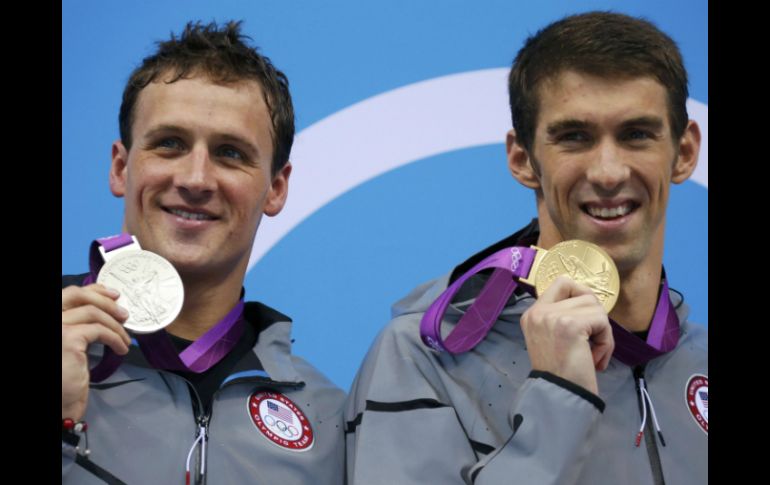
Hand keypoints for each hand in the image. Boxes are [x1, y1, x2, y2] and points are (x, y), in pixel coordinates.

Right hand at [62, 284, 130, 420]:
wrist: (60, 404)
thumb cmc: (66, 376)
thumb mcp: (74, 343)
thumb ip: (82, 324)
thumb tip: (109, 307)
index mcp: (52, 318)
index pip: (70, 293)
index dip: (94, 290)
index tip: (115, 295)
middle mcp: (50, 319)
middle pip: (77, 295)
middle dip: (106, 301)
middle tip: (125, 315)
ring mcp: (56, 327)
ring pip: (93, 313)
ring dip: (115, 325)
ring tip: (127, 340)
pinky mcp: (67, 339)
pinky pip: (99, 330)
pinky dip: (115, 338)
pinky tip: (122, 349)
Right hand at [519, 276, 613, 394]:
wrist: (559, 396)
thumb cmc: (560, 373)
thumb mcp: (553, 339)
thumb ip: (562, 318)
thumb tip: (589, 301)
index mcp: (532, 314)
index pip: (562, 283)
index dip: (581, 294)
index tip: (588, 319)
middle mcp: (538, 311)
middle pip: (584, 293)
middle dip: (595, 317)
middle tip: (592, 341)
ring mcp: (552, 316)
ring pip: (595, 307)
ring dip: (602, 332)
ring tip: (594, 354)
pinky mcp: (570, 324)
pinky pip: (601, 321)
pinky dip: (606, 341)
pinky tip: (596, 359)